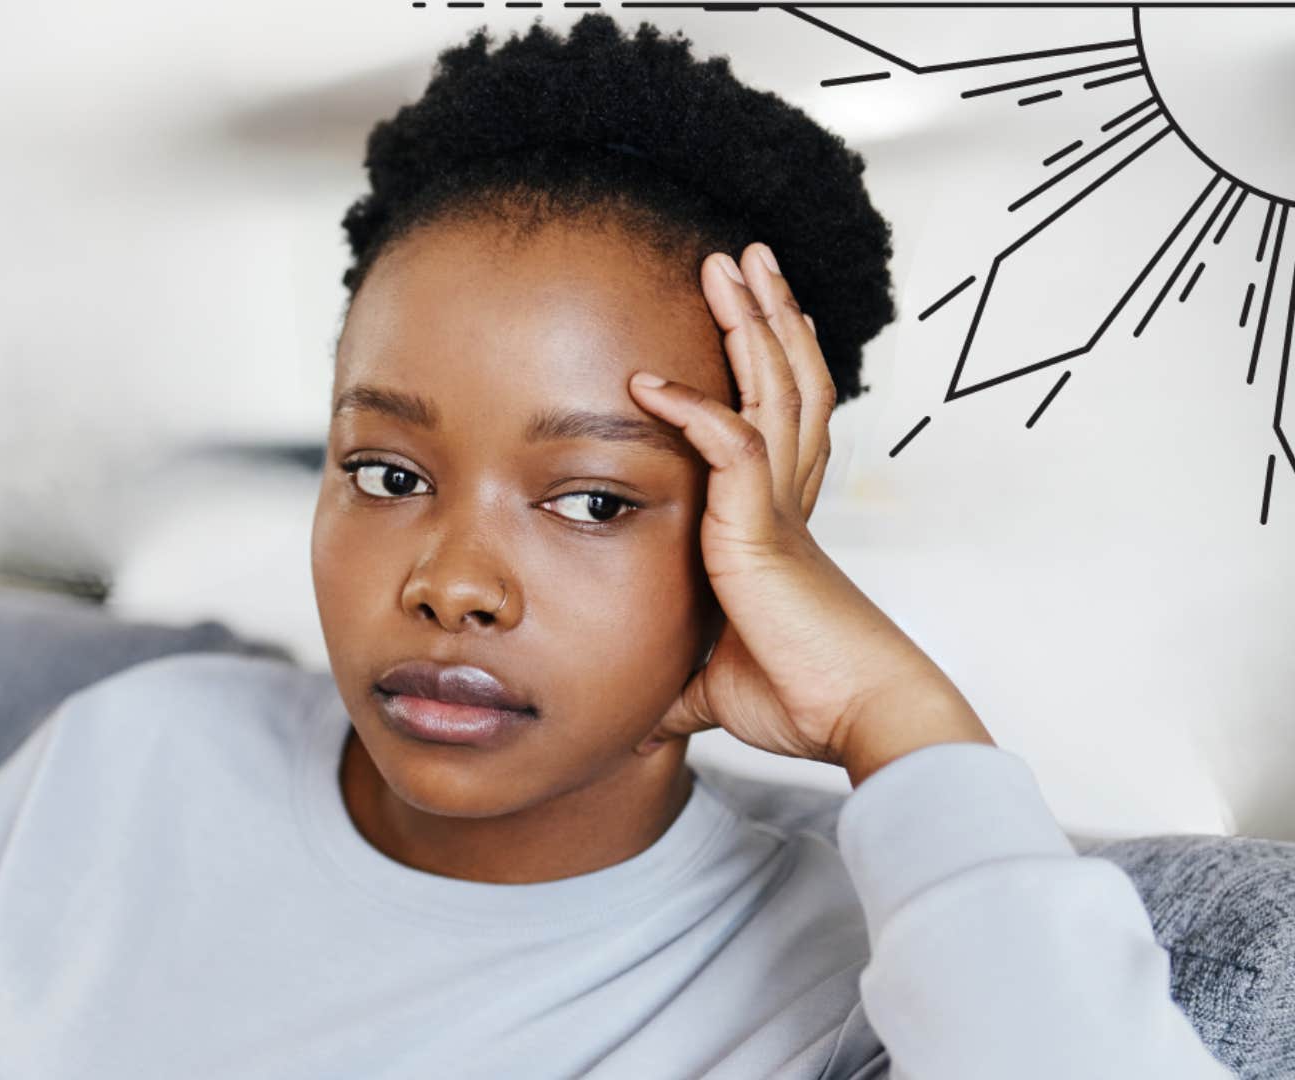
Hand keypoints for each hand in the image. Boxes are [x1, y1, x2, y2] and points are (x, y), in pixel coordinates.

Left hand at [628, 242, 991, 785]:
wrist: (860, 720)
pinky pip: (730, 446)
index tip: (755, 322)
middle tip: (744, 260)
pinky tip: (650, 383)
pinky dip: (692, 408)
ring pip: (773, 391)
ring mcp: (781, 509)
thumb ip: (675, 677)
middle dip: (766, 316)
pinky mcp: (763, 529)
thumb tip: (635, 714)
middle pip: (788, 383)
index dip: (774, 366)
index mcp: (782, 527)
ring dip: (750, 324)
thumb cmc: (804, 701)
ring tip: (731, 264)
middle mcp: (790, 503)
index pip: (782, 425)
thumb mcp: (713, 683)